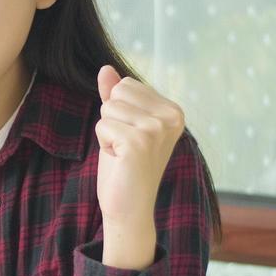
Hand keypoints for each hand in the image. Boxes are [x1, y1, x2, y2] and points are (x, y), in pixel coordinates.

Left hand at [93, 66, 184, 268]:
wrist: (129, 207)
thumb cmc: (125, 167)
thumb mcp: (121, 125)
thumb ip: (116, 96)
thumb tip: (106, 68)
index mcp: (173, 110)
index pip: (126, 85)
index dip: (119, 112)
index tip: (130, 138)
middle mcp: (171, 117)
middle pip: (117, 92)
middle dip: (111, 119)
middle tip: (124, 146)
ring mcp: (157, 129)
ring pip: (108, 108)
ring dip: (107, 133)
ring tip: (122, 154)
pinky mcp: (139, 142)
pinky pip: (103, 125)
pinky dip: (103, 144)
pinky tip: (119, 160)